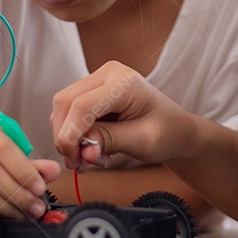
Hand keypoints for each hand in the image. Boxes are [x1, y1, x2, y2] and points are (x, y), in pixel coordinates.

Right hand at [0, 114, 60, 219]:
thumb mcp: (8, 150)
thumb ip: (31, 162)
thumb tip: (54, 172)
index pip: (2, 147)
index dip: (23, 170)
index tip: (40, 188)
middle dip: (17, 192)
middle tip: (36, 206)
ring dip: (5, 206)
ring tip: (25, 214)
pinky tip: (5, 218)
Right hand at [51, 61, 194, 171]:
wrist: (174, 128)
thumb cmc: (166, 133)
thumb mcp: (142, 141)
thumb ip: (110, 140)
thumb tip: (82, 151)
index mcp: (125, 82)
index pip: (83, 105)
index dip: (71, 134)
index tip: (74, 161)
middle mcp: (108, 73)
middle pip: (66, 102)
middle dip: (66, 137)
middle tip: (78, 164)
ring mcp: (98, 79)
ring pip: (63, 107)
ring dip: (69, 137)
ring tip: (91, 159)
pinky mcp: (91, 90)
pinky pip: (69, 111)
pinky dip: (73, 133)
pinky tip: (93, 148)